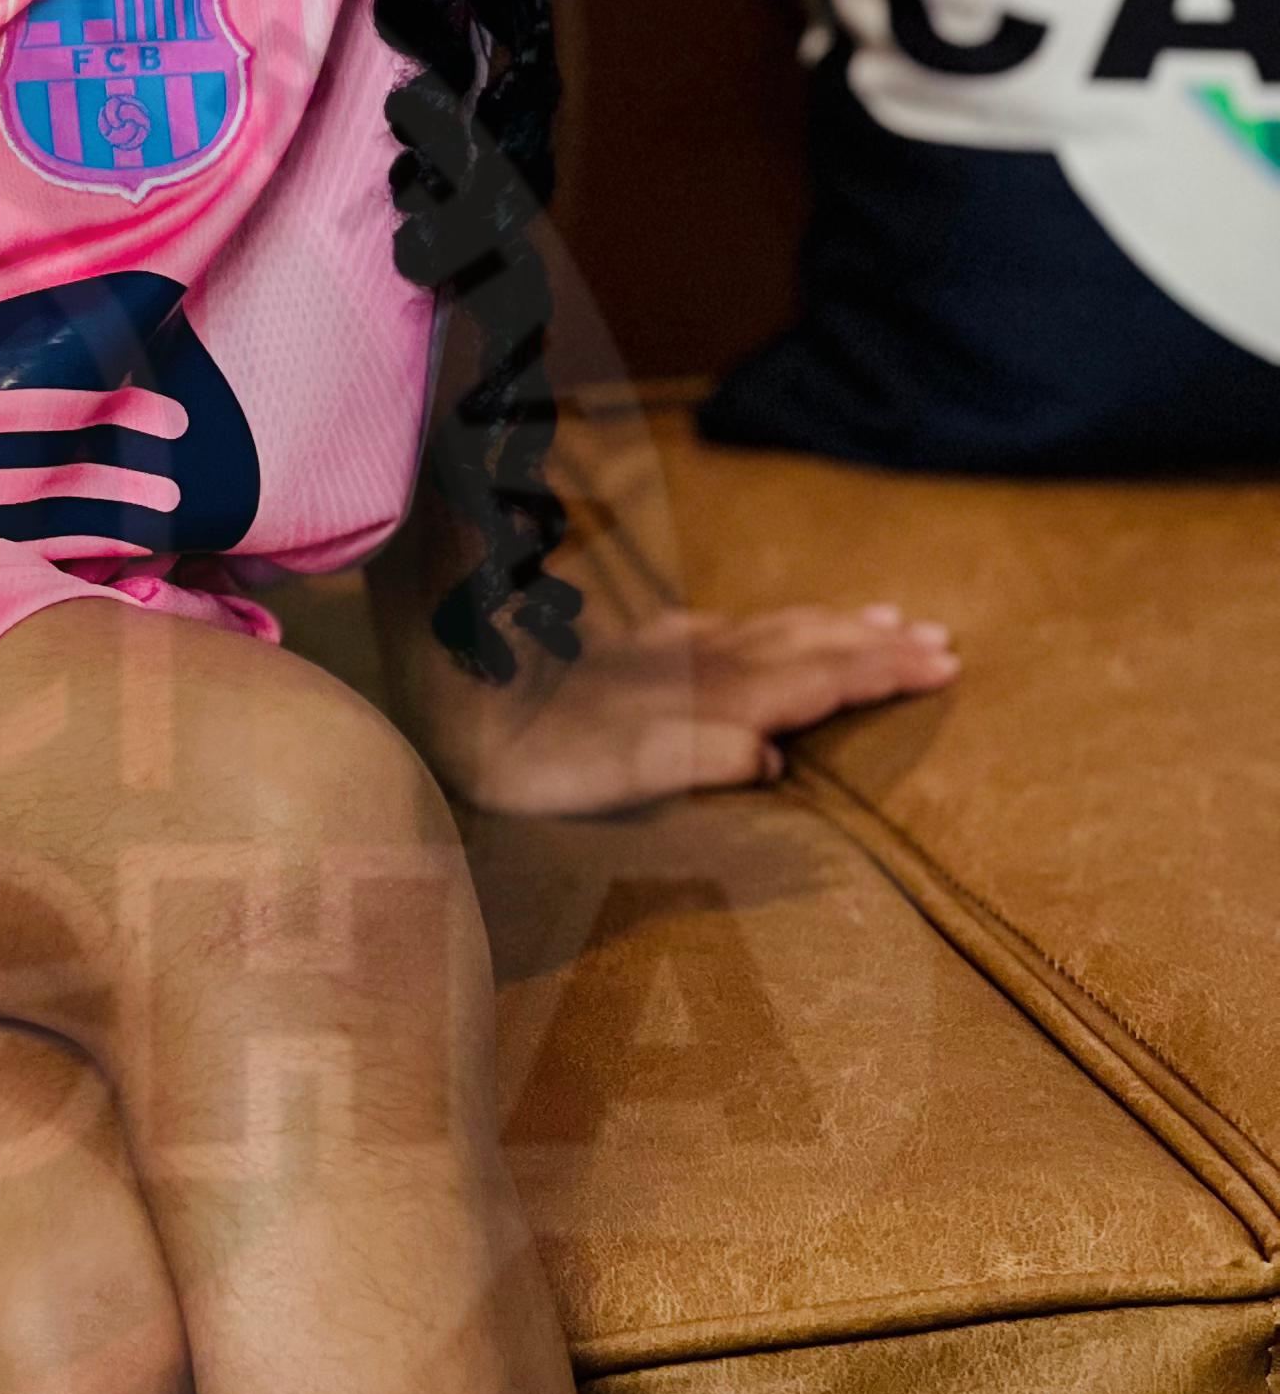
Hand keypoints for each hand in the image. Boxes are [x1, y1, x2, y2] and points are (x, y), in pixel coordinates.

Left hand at [429, 599, 959, 819]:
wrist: (447, 686)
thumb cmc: (525, 753)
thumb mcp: (607, 773)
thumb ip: (692, 759)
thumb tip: (771, 759)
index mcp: (709, 695)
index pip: (817, 676)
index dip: (880, 671)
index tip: (946, 664)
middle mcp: (696, 662)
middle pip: (806, 644)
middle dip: (874, 645)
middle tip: (943, 643)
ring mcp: (664, 649)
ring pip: (770, 630)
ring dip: (832, 627)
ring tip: (886, 620)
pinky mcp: (628, 648)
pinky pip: (724, 629)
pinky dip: (767, 629)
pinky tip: (765, 632)